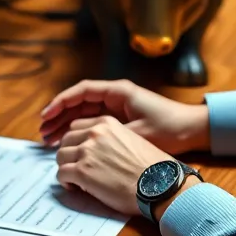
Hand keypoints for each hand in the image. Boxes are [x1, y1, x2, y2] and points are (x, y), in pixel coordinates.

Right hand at [40, 79, 209, 154]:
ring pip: (84, 114)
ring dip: (67, 125)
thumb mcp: (139, 132)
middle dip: (59, 116)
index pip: (82, 92)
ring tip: (49, 140)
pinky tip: (69, 143)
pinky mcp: (122, 119)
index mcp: (119, 92)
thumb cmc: (170, 128)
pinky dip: (80, 131)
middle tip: (42, 132)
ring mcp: (118, 107)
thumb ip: (111, 134)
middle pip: (80, 103)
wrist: (193, 129)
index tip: (46, 115)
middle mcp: (116, 96)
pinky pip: (94, 123)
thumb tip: (84, 141)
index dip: (61, 103)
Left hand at [55, 115, 175, 216]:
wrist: (159, 183)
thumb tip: (97, 152)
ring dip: (66, 167)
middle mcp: (94, 133)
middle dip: (69, 154)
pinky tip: (77, 188)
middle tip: (77, 167)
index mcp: (107, 123)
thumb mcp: (131, 139)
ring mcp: (87, 151)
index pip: (78, 126)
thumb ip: (110, 139)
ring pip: (60, 156)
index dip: (77, 141)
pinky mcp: (82, 171)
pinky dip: (66, 182)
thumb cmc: (151, 167)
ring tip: (77, 179)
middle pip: (66, 139)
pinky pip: (62, 174)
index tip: (80, 152)